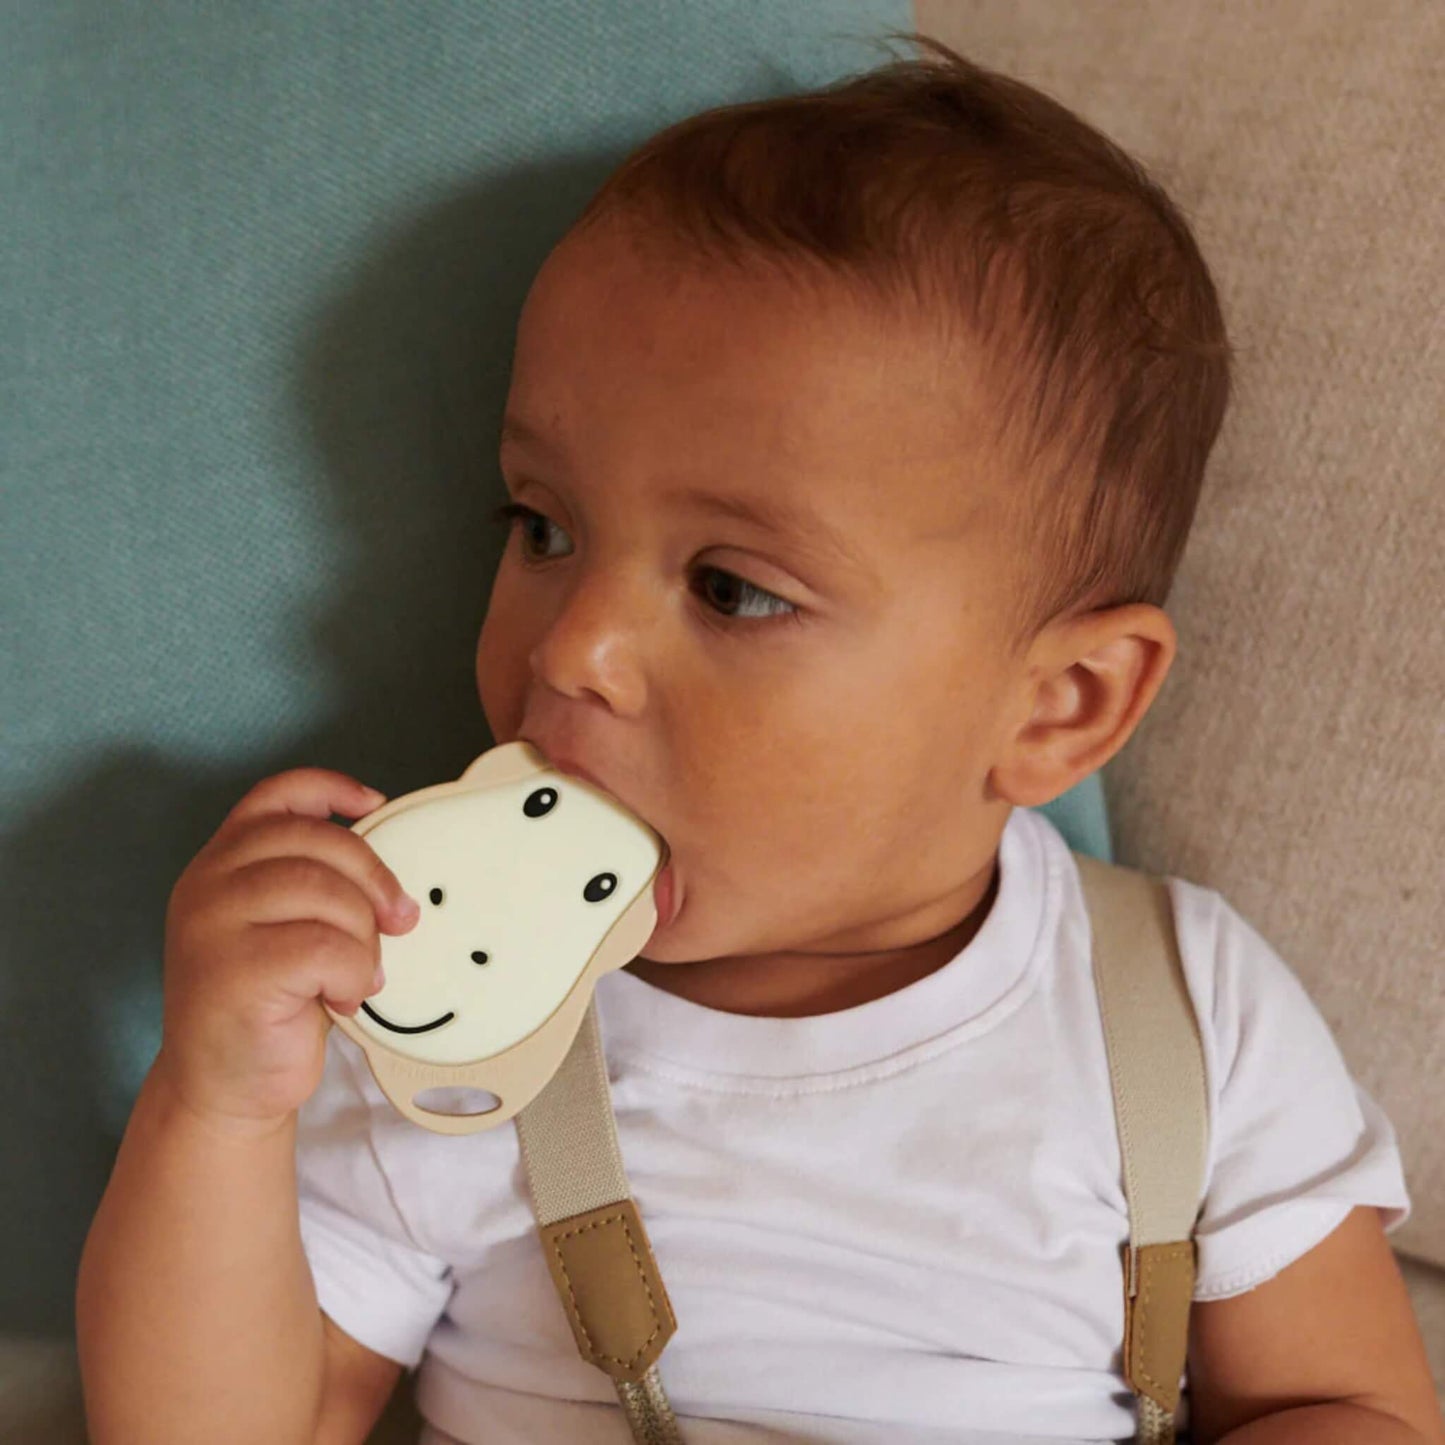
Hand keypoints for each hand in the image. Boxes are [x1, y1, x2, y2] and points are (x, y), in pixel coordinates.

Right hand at [154, 769, 419, 1133]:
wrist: (224, 1088)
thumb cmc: (267, 1004)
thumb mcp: (284, 927)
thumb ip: (315, 883)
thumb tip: (387, 865)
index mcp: (220, 863)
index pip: (276, 796)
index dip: (331, 788)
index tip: (375, 804)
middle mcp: (208, 884)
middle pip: (318, 842)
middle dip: (373, 880)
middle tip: (399, 921)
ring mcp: (212, 926)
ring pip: (327, 892)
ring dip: (363, 937)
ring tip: (358, 974)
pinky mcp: (233, 971)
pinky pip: (326, 947)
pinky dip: (353, 972)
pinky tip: (343, 997)